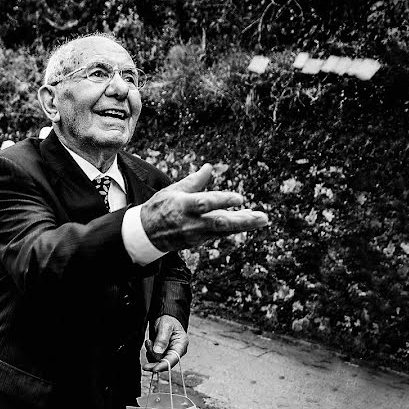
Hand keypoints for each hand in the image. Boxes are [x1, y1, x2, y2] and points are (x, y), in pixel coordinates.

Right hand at [140, 164, 269, 251]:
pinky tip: (248, 221)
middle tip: (262, 217)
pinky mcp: (198, 241)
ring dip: (244, 224)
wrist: (145, 233)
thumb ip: (194, 181)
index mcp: (183, 206)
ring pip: (224, 230)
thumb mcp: (173, 190)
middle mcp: (191, 222)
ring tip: (262, 219)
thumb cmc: (159, 207)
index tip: (239, 198)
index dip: (223, 201)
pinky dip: (234, 227)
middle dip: (243, 221)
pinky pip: (220, 233)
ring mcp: (195, 234)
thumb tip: (209, 168)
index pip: (206, 204)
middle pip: (220, 222)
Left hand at [142, 315, 187, 372]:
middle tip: (145, 366)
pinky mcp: (163, 353)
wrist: (165, 317)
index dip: (164, 365)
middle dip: (154, 363)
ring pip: (158, 360)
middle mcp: (176, 351)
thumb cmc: (168, 320)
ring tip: (149, 341)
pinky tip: (149, 344)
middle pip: (165, 363)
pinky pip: (155, 358)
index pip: (173, 359)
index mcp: (181, 345)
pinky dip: (150, 353)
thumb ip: (162, 339)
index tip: (154, 369)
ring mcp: (169, 352)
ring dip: (151, 354)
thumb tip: (158, 352)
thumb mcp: (165, 326)